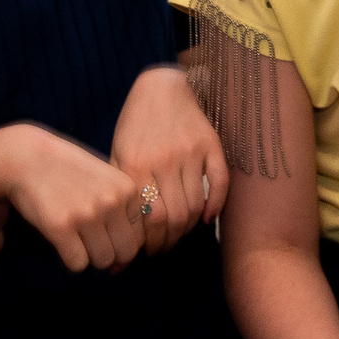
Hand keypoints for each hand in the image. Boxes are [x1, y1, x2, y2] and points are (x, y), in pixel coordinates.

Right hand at [0, 124, 144, 272]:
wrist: (28, 158)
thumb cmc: (68, 171)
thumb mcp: (107, 178)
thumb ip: (123, 208)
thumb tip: (129, 256)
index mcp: (128, 189)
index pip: (139, 237)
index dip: (122, 243)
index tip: (106, 238)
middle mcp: (112, 201)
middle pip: (125, 253)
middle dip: (110, 255)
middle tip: (92, 243)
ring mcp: (87, 215)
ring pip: (102, 261)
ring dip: (90, 257)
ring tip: (77, 238)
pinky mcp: (61, 227)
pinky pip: (78, 264)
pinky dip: (71, 258)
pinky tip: (63, 240)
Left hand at [110, 64, 228, 254]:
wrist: (161, 86)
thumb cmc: (134, 125)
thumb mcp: (118, 154)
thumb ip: (123, 191)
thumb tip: (120, 234)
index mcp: (136, 164)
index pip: (150, 220)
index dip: (151, 243)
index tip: (147, 251)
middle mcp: (164, 160)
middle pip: (175, 218)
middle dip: (169, 242)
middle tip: (164, 248)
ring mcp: (190, 151)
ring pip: (196, 206)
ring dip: (189, 228)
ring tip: (180, 234)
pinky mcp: (211, 144)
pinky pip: (220, 183)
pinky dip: (216, 206)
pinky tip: (207, 219)